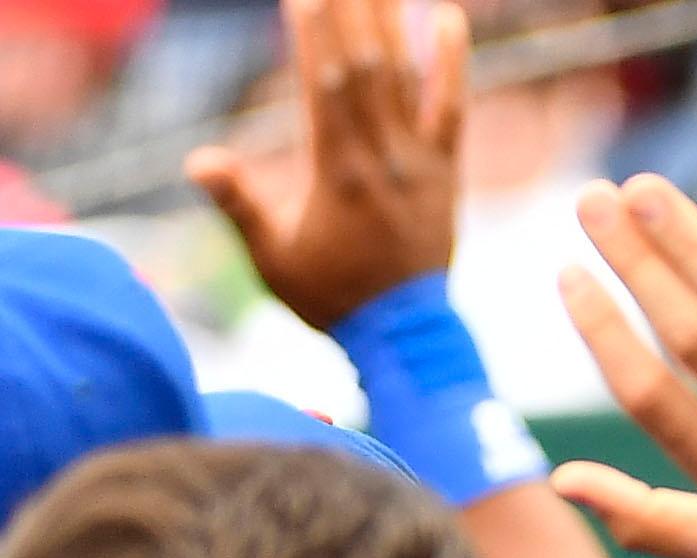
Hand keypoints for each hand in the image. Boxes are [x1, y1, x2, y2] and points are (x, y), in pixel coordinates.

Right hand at [186, 0, 466, 329]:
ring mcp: (421, 164)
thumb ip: (239, 206)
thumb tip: (198, 161)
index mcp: (341, 175)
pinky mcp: (446, 173)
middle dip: (350, 11)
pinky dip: (451, 63)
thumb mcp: (272, 259)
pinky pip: (451, 109)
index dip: (316, 33)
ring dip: (391, 19)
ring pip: (406, 78)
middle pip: (368, 68)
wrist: (407, 339)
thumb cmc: (332, 298)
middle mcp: (386, 160)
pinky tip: (447, 16)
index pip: (328, 86)